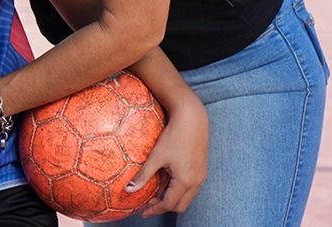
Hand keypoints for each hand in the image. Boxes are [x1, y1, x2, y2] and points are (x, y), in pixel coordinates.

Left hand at [129, 97, 208, 216]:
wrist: (193, 118)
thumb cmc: (174, 136)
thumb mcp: (156, 156)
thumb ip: (144, 175)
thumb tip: (129, 189)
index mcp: (185, 181)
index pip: (169, 204)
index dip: (155, 210)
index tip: (143, 212)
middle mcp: (196, 181)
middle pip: (180, 205)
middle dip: (164, 206)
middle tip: (148, 202)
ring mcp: (201, 176)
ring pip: (187, 197)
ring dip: (172, 198)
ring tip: (156, 192)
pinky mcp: (202, 169)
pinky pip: (191, 188)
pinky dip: (179, 190)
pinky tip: (167, 180)